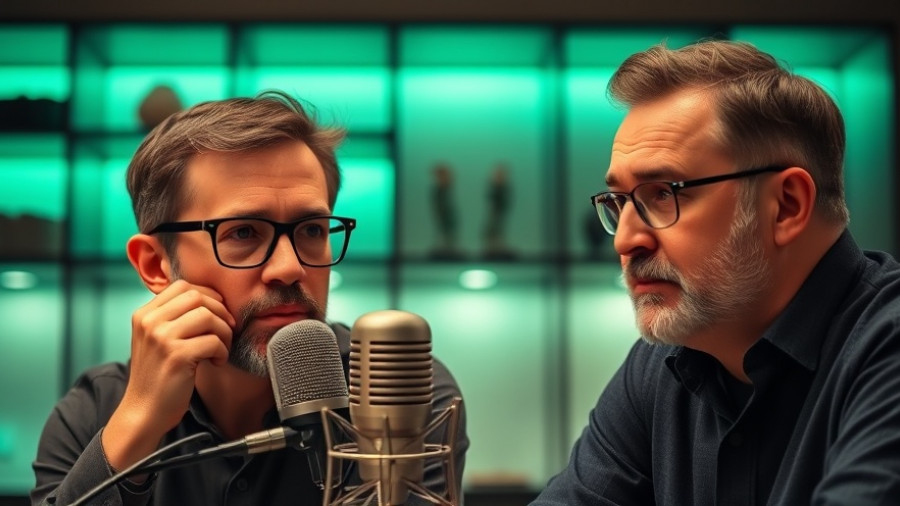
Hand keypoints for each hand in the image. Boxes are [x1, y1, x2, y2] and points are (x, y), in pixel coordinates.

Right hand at [102, 280, 235, 471]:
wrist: (144, 412)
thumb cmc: (158, 376)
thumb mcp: (157, 339)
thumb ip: (174, 317)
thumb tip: (214, 300)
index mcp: (144, 314)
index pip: (183, 286)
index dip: (208, 296)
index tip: (218, 315)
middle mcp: (150, 322)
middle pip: (198, 297)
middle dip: (220, 312)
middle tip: (226, 331)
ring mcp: (161, 338)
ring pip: (208, 316)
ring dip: (224, 332)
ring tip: (220, 350)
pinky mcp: (176, 356)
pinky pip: (213, 341)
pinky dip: (222, 351)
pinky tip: (216, 363)